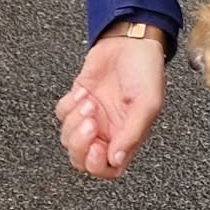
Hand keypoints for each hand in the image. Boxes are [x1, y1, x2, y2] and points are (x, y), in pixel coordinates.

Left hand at [55, 34, 165, 179]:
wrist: (130, 41)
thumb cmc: (146, 71)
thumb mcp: (147, 105)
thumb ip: (132, 134)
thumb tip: (116, 159)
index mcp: (128, 138)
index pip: (109, 169)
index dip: (98, 165)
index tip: (98, 147)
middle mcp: (109, 131)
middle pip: (82, 159)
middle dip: (80, 145)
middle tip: (90, 123)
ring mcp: (92, 117)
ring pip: (69, 138)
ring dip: (74, 121)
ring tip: (90, 102)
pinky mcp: (78, 100)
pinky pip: (62, 114)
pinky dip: (69, 105)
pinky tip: (84, 92)